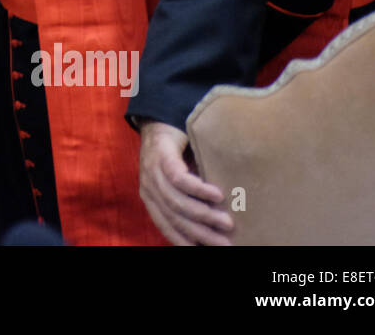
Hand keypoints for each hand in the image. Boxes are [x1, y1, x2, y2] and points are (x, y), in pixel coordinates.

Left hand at [138, 120, 232, 244]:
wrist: (161, 122)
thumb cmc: (176, 157)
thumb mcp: (179, 184)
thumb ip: (190, 201)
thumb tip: (215, 226)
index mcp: (151, 199)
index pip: (166, 227)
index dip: (184, 242)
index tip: (206, 252)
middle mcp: (148, 188)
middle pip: (174, 218)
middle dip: (201, 234)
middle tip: (225, 243)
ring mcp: (152, 172)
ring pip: (176, 202)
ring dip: (203, 215)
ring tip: (226, 223)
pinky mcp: (161, 156)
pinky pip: (178, 179)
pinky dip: (198, 190)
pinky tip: (216, 196)